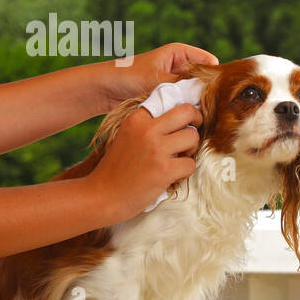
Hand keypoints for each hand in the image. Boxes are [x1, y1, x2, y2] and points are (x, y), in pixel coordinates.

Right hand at [87, 101, 203, 220]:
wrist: (102, 196)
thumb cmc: (116, 169)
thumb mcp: (126, 136)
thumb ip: (146, 125)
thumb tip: (178, 118)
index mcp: (136, 118)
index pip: (171, 103)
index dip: (181, 115)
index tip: (180, 125)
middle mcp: (147, 129)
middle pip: (188, 112)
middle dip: (197, 122)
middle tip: (191, 135)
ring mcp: (156, 149)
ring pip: (193, 137)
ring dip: (190, 150)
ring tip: (178, 159)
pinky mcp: (164, 169)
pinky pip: (191, 164)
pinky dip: (185, 172)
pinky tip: (171, 176)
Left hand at [98, 42, 218, 112]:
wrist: (103, 90)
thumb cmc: (126, 76)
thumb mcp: (156, 79)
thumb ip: (182, 86)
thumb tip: (205, 94)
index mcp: (180, 53)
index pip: (209, 62)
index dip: (215, 77)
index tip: (216, 94)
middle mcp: (180, 66)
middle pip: (204, 80)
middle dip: (207, 94)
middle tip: (209, 110)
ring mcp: (174, 83)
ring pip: (195, 94)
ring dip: (196, 105)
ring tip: (199, 118)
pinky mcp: (167, 98)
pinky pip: (183, 104)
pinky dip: (186, 112)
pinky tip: (188, 122)